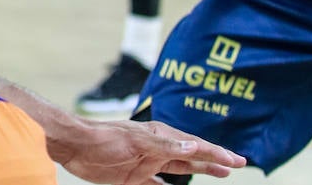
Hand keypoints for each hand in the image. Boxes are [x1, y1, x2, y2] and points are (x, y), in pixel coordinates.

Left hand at [52, 117, 245, 183]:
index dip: (217, 153)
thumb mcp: (136, 141)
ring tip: (220, 174)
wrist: (74, 145)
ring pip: (179, 169)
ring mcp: (146, 162)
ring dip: (199, 171)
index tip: (238, 161)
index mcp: (159, 136)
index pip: (195, 145)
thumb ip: (165, 146)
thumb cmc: (103, 138)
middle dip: (215, 159)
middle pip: (192, 155)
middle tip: (238, 164)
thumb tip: (196, 145)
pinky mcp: (132, 176)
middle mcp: (156, 148)